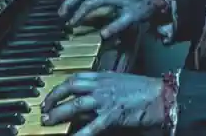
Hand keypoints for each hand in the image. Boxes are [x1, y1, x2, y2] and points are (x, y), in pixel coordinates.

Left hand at [41, 72, 164, 134]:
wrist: (162, 95)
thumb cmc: (145, 89)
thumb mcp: (120, 82)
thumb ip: (104, 86)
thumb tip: (90, 95)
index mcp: (103, 76)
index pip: (75, 77)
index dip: (59, 86)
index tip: (51, 95)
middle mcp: (101, 85)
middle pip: (70, 87)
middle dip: (53, 98)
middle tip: (44, 109)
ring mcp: (105, 100)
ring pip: (75, 104)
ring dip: (58, 113)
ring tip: (48, 121)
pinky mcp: (112, 115)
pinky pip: (91, 127)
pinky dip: (79, 134)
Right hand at [59, 0, 164, 38]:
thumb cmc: (143, 7)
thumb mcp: (132, 18)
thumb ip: (117, 26)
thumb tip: (102, 35)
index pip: (89, 3)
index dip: (79, 13)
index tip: (72, 25)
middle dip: (70, 2)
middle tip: (61, 15)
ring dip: (73, 0)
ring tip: (65, 11)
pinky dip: (80, 0)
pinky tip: (78, 8)